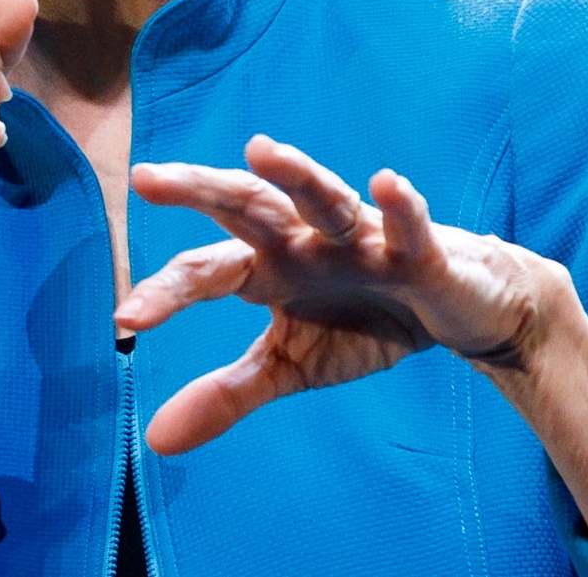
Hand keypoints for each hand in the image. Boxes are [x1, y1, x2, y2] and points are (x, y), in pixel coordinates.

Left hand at [116, 133, 565, 453]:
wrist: (461, 314)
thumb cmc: (366, 321)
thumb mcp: (292, 364)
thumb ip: (228, 392)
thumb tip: (154, 440)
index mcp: (270, 265)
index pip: (210, 271)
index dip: (169, 291)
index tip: (126, 318)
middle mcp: (307, 239)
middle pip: (248, 204)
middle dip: (202, 187)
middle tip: (148, 176)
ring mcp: (363, 237)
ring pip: (323, 197)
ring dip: (295, 172)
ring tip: (260, 147)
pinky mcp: (422, 248)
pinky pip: (409, 224)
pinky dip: (400, 204)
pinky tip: (387, 182)